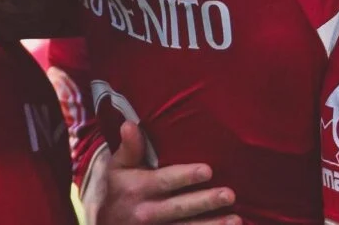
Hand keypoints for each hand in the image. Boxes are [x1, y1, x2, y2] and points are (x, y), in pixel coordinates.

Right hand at [85, 122, 240, 224]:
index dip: (186, 176)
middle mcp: (146, 212)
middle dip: (205, 202)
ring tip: (236, 220)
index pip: (165, 181)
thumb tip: (130, 124)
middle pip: (180, 208)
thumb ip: (128, 147)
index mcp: (137, 188)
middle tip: (229, 195)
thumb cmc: (117, 187)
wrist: (102, 223)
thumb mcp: (117, 166)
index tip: (208, 170)